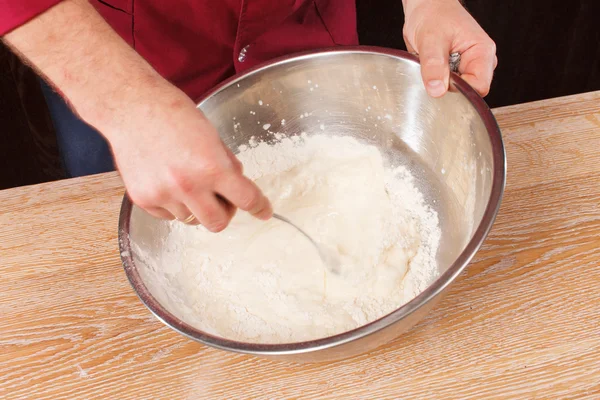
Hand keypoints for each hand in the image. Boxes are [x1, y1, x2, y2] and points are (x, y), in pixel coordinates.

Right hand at [106, 84, 272, 231]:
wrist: (131, 106)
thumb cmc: (173, 114)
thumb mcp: (211, 136)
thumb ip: (225, 165)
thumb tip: (236, 188)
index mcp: (212, 167)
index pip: (246, 199)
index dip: (259, 208)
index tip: (264, 212)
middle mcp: (189, 186)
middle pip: (218, 223)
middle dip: (224, 212)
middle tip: (220, 198)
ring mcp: (163, 195)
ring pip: (190, 219)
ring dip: (195, 206)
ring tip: (185, 178)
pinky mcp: (143, 199)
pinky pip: (167, 216)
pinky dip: (172, 205)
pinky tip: (166, 180)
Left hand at [402, 0, 496, 96]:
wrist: (425, 9)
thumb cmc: (433, 15)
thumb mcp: (431, 39)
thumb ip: (434, 66)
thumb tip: (437, 90)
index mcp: (483, 52)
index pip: (480, 86)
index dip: (460, 89)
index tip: (443, 80)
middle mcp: (478, 62)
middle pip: (467, 91)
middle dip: (447, 85)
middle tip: (434, 67)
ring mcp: (466, 68)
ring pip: (454, 91)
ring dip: (439, 82)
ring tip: (432, 63)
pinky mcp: (454, 72)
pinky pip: (444, 87)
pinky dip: (434, 81)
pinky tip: (430, 67)